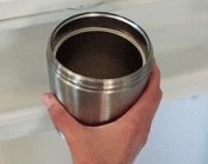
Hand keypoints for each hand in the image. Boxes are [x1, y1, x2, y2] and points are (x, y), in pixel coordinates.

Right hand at [43, 63, 161, 163]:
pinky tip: (127, 108)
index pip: (153, 93)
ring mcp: (139, 138)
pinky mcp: (134, 144)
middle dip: (152, 81)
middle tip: (145, 68)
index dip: (155, 74)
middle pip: (155, 100)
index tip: (152, 62)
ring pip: (151, 111)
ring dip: (147, 95)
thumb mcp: (76, 137)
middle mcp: (140, 131)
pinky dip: (141, 109)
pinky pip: (144, 121)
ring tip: (138, 84)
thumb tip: (51, 100)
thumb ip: (61, 116)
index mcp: (133, 124)